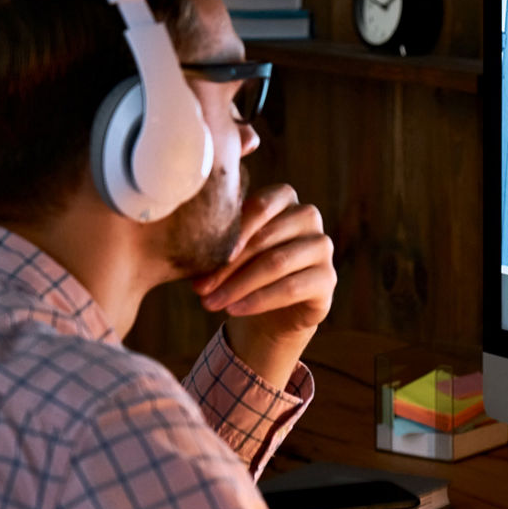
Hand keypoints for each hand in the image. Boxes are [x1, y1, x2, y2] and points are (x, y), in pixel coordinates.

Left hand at [193, 184, 335, 385]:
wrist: (270, 306)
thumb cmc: (242, 267)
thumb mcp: (228, 247)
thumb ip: (216, 233)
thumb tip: (179, 234)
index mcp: (285, 198)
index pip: (263, 204)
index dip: (236, 228)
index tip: (206, 252)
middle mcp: (309, 218)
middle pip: (266, 238)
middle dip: (228, 265)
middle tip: (198, 288)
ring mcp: (322, 247)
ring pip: (277, 263)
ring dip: (238, 285)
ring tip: (210, 303)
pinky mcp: (328, 279)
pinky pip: (291, 288)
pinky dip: (259, 300)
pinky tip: (234, 310)